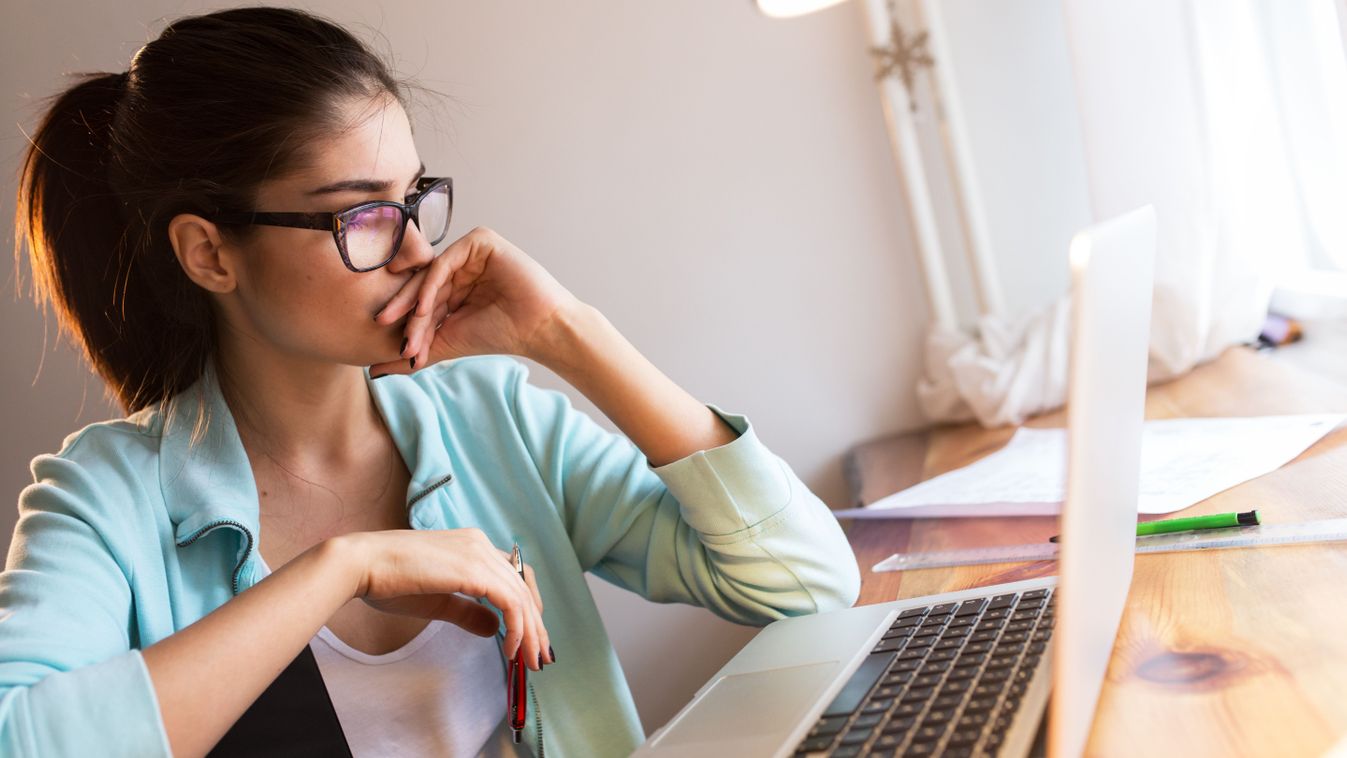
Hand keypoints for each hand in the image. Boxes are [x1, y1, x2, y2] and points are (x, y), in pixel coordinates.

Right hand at [338, 528, 552, 668]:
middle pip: (524, 586)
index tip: (530, 636)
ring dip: (530, 632)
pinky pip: (509, 601)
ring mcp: (478, 553)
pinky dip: (517, 627)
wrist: (362, 564)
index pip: (516, 575)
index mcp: (473, 547)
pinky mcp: (473, 569)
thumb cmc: (389, 582)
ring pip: (521, 595)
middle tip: (539, 657)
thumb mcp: (439, 602)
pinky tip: (511, 649)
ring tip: (530, 661)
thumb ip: (469, 612)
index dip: (529, 606)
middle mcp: (480, 544)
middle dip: (536, 626)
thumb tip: (495, 628)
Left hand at [370, 226, 581, 375]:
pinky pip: (446, 260)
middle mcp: (461, 265)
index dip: (405, 320)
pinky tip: (424, 307)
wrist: (537, 330)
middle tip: (382, 323)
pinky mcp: (481, 241)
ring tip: (407, 325)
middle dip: (402, 306)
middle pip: (422, 283)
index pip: (421, 298)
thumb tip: (373, 370)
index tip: (391, 344)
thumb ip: (413, 353)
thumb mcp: (447, 344)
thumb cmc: (499, 336)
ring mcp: (471, 252)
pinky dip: (432, 284)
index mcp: (455, 285)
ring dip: (416, 300)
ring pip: (431, 272)